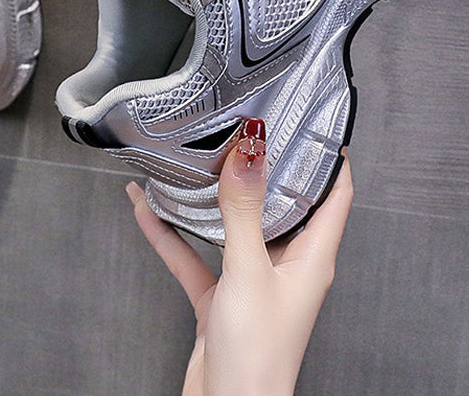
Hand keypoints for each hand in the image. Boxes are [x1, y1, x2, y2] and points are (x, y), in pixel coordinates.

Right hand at [126, 126, 352, 395]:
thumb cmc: (258, 357)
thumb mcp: (250, 272)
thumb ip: (245, 212)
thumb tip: (248, 155)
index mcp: (312, 258)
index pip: (334, 196)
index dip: (330, 159)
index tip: (314, 123)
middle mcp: (286, 265)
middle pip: (280, 205)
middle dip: (262, 169)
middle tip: (244, 131)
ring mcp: (252, 280)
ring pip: (231, 226)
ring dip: (210, 199)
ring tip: (191, 164)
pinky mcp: (221, 297)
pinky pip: (194, 255)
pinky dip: (171, 233)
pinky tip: (147, 210)